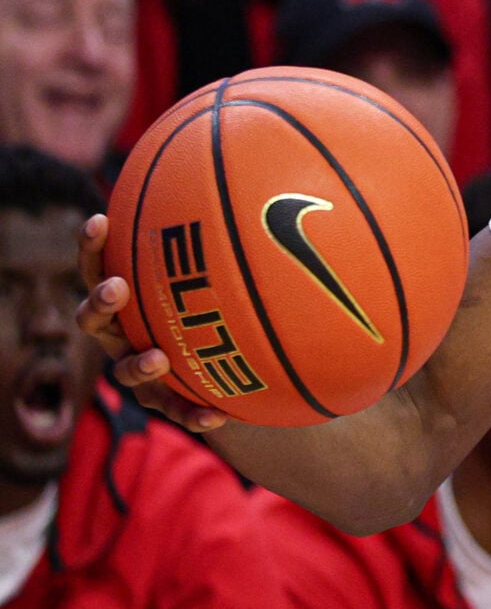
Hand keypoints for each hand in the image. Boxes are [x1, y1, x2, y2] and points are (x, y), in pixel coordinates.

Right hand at [77, 216, 232, 433]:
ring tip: (156, 358)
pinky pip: (175, 412)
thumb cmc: (219, 305)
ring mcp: (139, 370)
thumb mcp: (224, 274)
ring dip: (137, 363)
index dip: (93, 246)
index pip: (100, 266)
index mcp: (130, 297)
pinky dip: (193, 413)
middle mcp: (124, 334)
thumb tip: (278, 194)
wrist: (229, 365)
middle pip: (95, 318)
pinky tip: (217, 414)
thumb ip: (234, 244)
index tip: (100, 220)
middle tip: (117, 287)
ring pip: (124, 372)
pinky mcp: (166, 403)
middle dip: (101, 301)